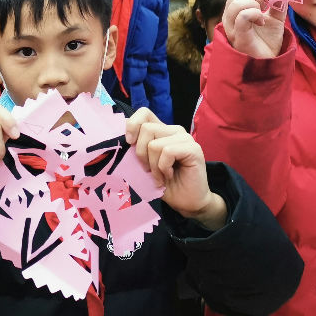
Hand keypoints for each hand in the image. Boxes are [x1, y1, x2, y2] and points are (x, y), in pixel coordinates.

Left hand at [124, 109, 226, 229]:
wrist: (186, 202)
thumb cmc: (164, 184)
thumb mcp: (144, 164)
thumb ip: (137, 148)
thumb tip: (122, 139)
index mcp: (161, 130)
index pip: (144, 113)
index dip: (133, 125)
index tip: (129, 143)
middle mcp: (173, 130)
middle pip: (146, 129)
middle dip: (141, 154)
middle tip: (149, 170)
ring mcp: (185, 138)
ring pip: (155, 144)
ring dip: (153, 166)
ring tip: (160, 176)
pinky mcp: (193, 148)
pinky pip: (167, 152)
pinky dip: (163, 168)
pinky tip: (169, 176)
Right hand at [222, 0, 285, 58]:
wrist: (270, 60)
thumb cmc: (268, 40)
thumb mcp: (277, 17)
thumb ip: (278, 2)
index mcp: (236, 11)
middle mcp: (230, 18)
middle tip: (266, 6)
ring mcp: (232, 28)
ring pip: (236, 3)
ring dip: (254, 4)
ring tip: (262, 15)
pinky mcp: (238, 37)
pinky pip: (242, 16)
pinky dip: (254, 13)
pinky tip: (262, 21)